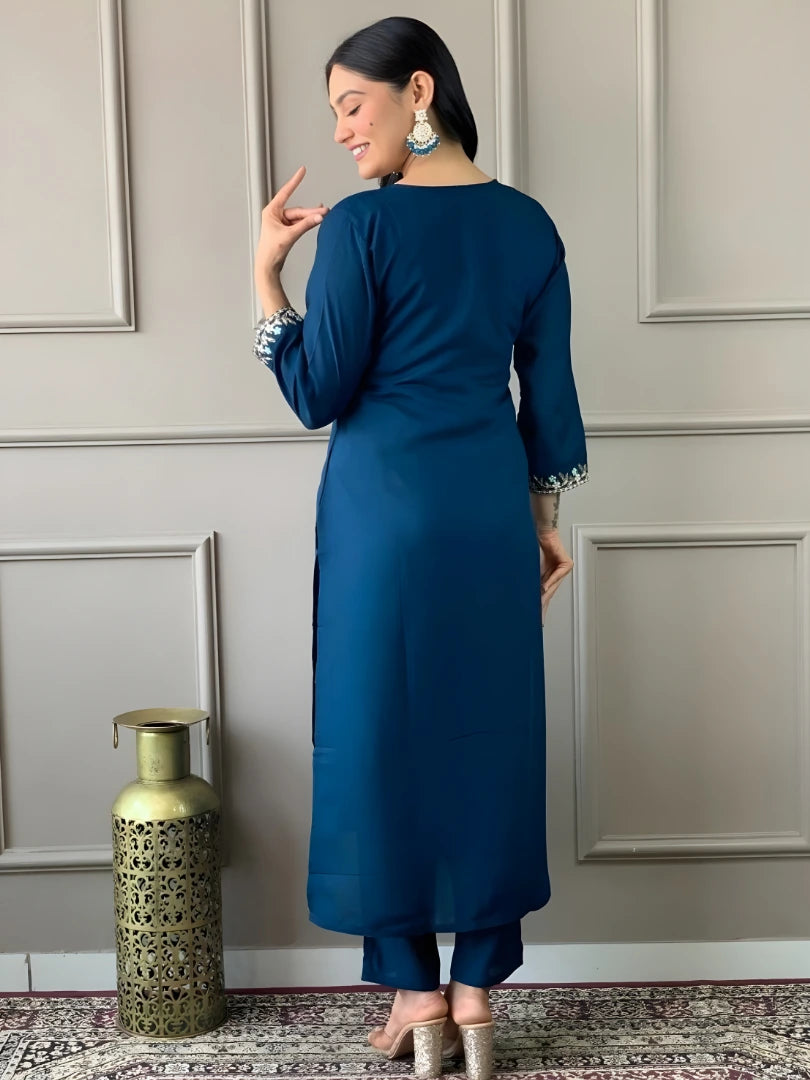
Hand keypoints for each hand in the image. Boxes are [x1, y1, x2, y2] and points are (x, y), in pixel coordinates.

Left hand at [254, 166, 329, 282]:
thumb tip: (319, 217)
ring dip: (311, 218)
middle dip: (311, 211)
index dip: (295, 181)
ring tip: (324, 216)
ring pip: (300, 217)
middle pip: (297, 210)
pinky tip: (317, 219)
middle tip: (325, 210)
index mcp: (271, 212)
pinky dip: (308, 223)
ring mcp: (281, 223)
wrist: (268, 266)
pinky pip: (299, 224)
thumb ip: (305, 225)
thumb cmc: (272, 251)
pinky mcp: (286, 230)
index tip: (302, 170)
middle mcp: (276, 215)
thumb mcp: (290, 235)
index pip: (285, 192)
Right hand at [538, 529, 573, 625]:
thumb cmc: (535, 548)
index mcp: (550, 577)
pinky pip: (556, 575)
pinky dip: (549, 582)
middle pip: (550, 593)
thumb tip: (528, 595)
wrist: (541, 533)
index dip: (541, 606)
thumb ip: (533, 582)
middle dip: (543, 606)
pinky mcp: (566, 564)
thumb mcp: (532, 569)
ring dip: (545, 596)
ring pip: (553, 586)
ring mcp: (564, 569)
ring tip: (539, 607)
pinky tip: (543, 589)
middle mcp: (558, 574)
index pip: (545, 594)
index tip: (537, 620)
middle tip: (539, 620)